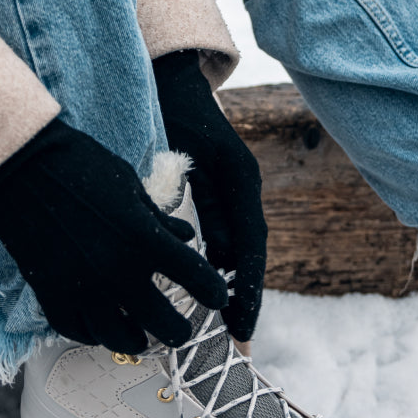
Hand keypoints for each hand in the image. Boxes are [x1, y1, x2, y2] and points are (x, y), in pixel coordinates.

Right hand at [0, 118, 228, 354]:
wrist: (20, 166)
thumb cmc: (82, 165)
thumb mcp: (131, 186)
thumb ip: (161, 219)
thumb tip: (186, 237)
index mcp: (144, 239)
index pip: (197, 279)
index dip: (214, 294)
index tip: (217, 299)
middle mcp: (117, 271)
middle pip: (165, 325)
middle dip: (180, 331)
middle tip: (182, 331)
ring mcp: (82, 289)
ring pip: (121, 340)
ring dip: (137, 342)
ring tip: (142, 339)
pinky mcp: (50, 295)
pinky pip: (79, 332)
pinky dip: (94, 335)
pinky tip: (102, 330)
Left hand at [153, 50, 267, 341]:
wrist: (168, 75)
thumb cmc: (167, 107)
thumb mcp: (179, 155)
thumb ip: (195, 200)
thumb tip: (213, 256)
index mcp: (239, 181)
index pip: (249, 246)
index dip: (247, 289)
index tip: (240, 325)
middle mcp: (242, 188)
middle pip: (249, 254)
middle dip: (245, 299)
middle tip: (238, 342)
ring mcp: (232, 191)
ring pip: (237, 249)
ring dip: (233, 288)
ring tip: (227, 330)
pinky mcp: (218, 193)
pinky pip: (223, 237)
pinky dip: (218, 268)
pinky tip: (208, 297)